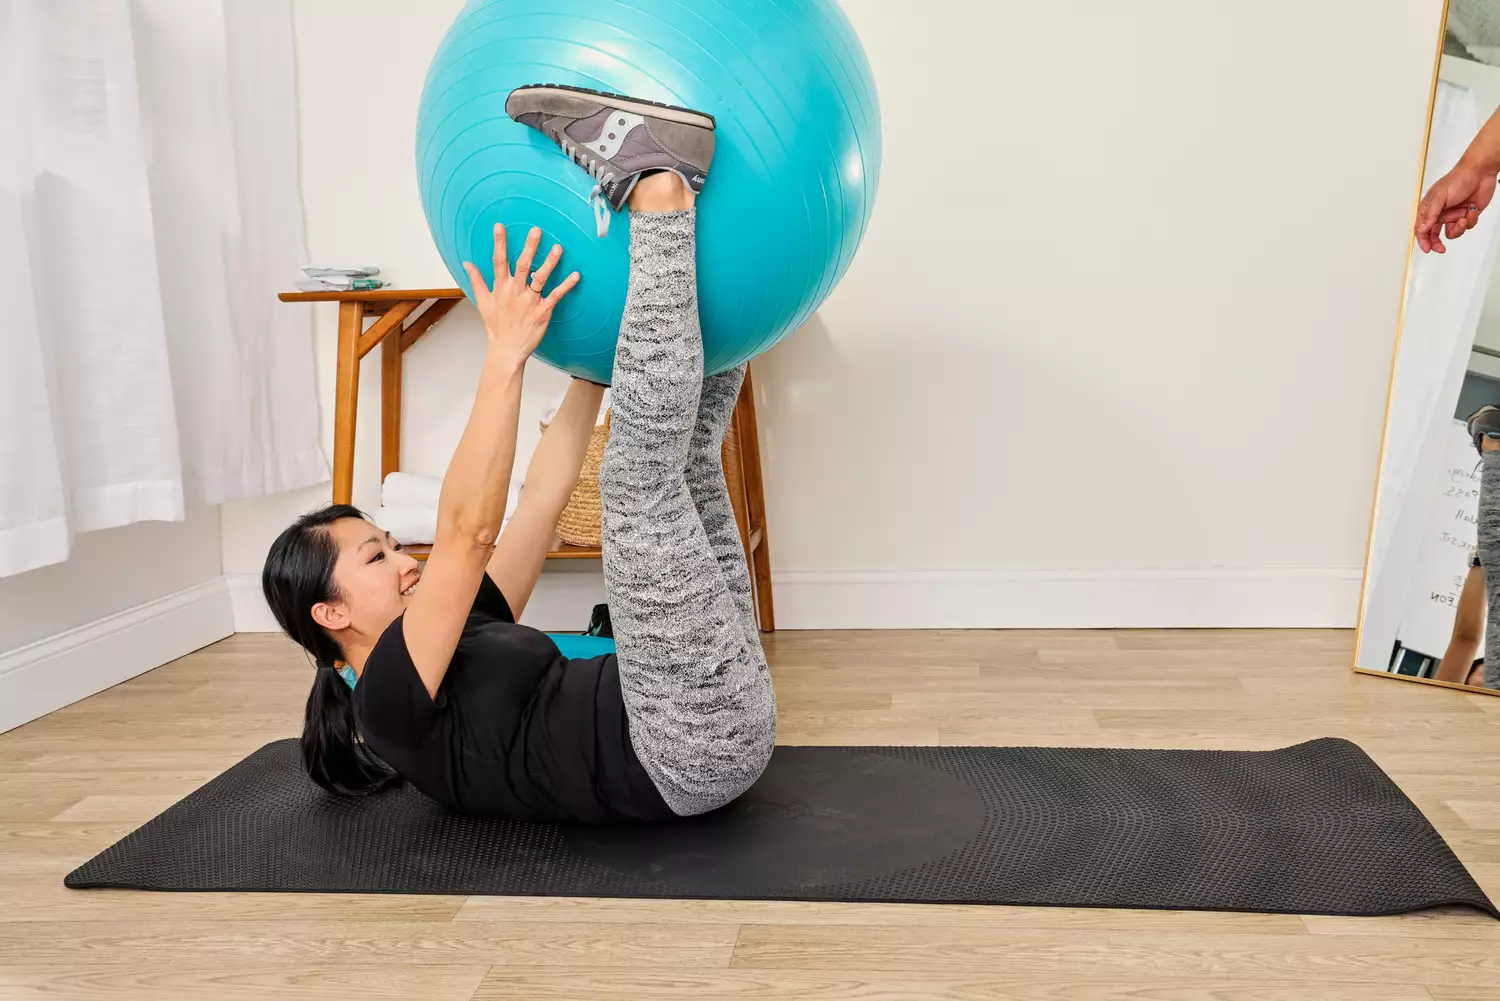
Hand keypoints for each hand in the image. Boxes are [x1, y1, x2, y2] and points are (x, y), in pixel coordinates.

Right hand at [462, 224, 580, 365]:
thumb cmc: (496, 325)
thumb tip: (467, 263)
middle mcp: (515, 292)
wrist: (506, 349)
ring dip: (550, 263)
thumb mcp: (482, 301)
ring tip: (558, 248)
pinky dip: (566, 286)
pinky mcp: (542, 312)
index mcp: (501, 288)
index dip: (499, 243)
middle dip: (529, 247)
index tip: (500, 226)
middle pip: (522, 265)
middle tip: (536, 230)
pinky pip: (556, 296)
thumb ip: (476, 280)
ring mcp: (530, 302)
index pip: (499, 261)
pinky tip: (575, 275)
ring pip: (540, 278)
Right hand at [1416, 161, 1496, 252]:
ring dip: (1459, 227)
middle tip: (1440, 249)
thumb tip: (1422, 229)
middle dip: (1437, 242)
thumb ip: (1430, 214)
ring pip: (1452, 232)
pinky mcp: (1466, 215)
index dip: (1423, 240)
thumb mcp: (1439, 197)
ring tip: (1463, 216)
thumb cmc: (1458, 179)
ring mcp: (1453, 215)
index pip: (1421, 228)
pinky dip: (1471, 219)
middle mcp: (1439, 213)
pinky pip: (1466, 226)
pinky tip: (1471, 208)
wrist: (1480, 173)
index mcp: (1429, 208)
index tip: (1427, 249)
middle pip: (1434, 234)